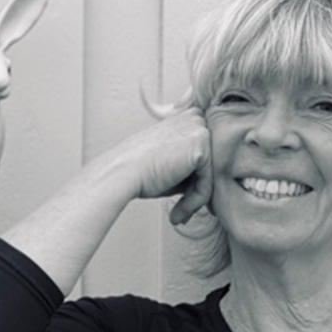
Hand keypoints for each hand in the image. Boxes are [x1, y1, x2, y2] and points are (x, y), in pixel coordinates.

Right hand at [112, 109, 212, 224]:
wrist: (122, 173)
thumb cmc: (137, 169)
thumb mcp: (168, 160)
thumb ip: (188, 165)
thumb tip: (203, 183)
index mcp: (184, 117)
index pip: (204, 150)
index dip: (195, 176)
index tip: (184, 197)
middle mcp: (193, 119)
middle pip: (210, 162)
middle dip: (197, 188)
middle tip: (182, 209)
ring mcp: (199, 131)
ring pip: (210, 174)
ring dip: (195, 199)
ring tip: (179, 214)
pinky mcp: (201, 148)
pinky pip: (207, 183)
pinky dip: (195, 201)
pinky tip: (180, 211)